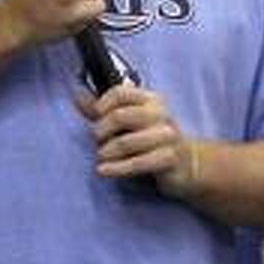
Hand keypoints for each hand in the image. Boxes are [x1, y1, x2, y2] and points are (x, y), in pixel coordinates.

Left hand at [75, 82, 197, 192]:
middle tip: (96, 140)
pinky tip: (103, 171)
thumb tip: (77, 95)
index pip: (121, 92)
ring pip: (127, 142)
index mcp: (150, 99)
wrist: (187, 164)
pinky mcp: (169, 158)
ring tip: (100, 157)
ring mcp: (167, 136)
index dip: (102, 103)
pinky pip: (137, 163)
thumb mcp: (129, 120)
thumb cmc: (152, 139)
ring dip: (107, 152)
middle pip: (120, 116)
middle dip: (101, 130)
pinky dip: (116, 168)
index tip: (95, 116)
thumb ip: (103, 109)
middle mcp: (160, 113)